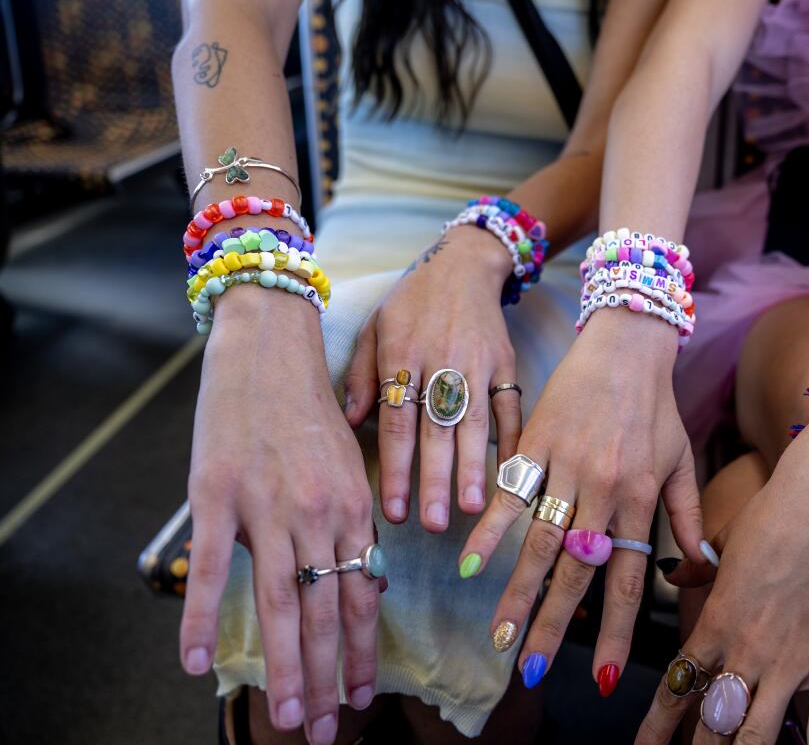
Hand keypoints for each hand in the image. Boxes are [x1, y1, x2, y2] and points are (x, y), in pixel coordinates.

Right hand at [179, 290, 379, 744]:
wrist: (270, 347)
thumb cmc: (310, 408)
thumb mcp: (348, 465)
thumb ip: (354, 524)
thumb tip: (365, 581)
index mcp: (353, 508)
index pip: (363, 596)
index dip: (363, 653)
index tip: (362, 698)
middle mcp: (317, 515)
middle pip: (325, 611)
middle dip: (328, 679)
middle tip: (326, 731)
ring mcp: (266, 507)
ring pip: (279, 603)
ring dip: (285, 666)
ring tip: (289, 718)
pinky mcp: (216, 495)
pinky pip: (212, 568)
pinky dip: (200, 619)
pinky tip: (196, 664)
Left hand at [342, 225, 519, 530]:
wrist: (463, 263)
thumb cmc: (412, 301)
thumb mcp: (375, 326)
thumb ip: (361, 375)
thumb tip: (350, 423)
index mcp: (401, 354)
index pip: (397, 421)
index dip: (396, 468)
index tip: (393, 510)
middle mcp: (439, 361)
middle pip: (436, 430)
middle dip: (435, 481)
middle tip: (435, 525)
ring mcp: (476, 363)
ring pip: (474, 423)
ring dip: (475, 468)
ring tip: (474, 509)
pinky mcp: (505, 362)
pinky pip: (510, 406)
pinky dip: (513, 440)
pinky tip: (513, 473)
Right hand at [460, 309, 707, 693]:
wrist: (627, 343)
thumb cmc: (656, 405)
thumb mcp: (681, 462)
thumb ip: (688, 519)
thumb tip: (700, 569)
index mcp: (638, 500)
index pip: (628, 580)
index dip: (617, 631)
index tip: (605, 677)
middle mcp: (602, 491)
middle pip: (576, 572)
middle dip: (555, 627)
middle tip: (533, 672)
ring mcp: (565, 467)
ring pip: (539, 541)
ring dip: (517, 592)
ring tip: (500, 636)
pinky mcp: (535, 442)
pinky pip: (510, 492)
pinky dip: (490, 527)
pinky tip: (470, 561)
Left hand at [637, 413, 808, 744]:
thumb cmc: (779, 509)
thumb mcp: (727, 541)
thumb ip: (700, 570)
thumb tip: (676, 576)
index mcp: (717, 620)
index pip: (679, 685)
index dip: (658, 725)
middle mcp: (747, 648)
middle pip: (713, 719)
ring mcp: (791, 657)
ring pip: (757, 731)